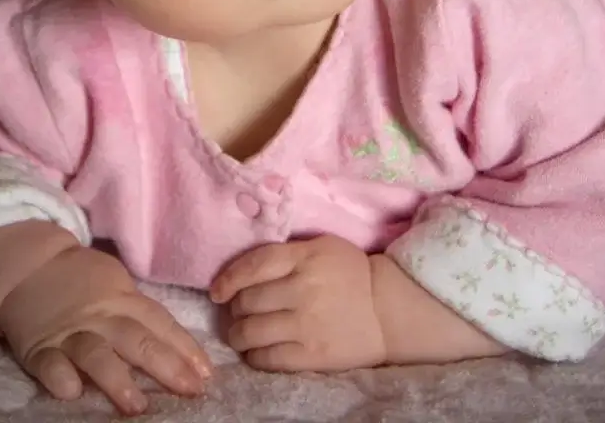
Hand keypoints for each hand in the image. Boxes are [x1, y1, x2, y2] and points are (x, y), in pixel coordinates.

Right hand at [0, 245, 211, 414]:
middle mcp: (100, 316)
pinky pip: (48, 363)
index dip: (184, 348)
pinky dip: (59, 377)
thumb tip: (175, 344)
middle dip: (165, 365)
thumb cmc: (80, 279)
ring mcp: (68, 332)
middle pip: (136, 339)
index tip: (206, 374)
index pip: (160, 323)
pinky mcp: (37, 347)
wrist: (28, 265)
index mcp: (122, 299)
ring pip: (96, 354)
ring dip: (117, 379)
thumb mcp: (115, 284)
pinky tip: (71, 391)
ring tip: (137, 405)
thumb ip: (138, 312)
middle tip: (190, 390)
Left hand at [210, 235, 385, 372]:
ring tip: (240, 333)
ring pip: (251, 332)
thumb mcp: (320, 247)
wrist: (387, 309)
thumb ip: (286, 252)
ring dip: (237, 334)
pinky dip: (254, 356)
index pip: (253, 265)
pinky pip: (268, 359)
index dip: (228, 278)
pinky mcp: (312, 355)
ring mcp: (307, 325)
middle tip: (236, 311)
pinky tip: (256, 351)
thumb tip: (245, 267)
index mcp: (304, 258)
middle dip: (234, 308)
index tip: (217, 290)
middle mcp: (302, 290)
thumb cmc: (350, 272)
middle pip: (247, 301)